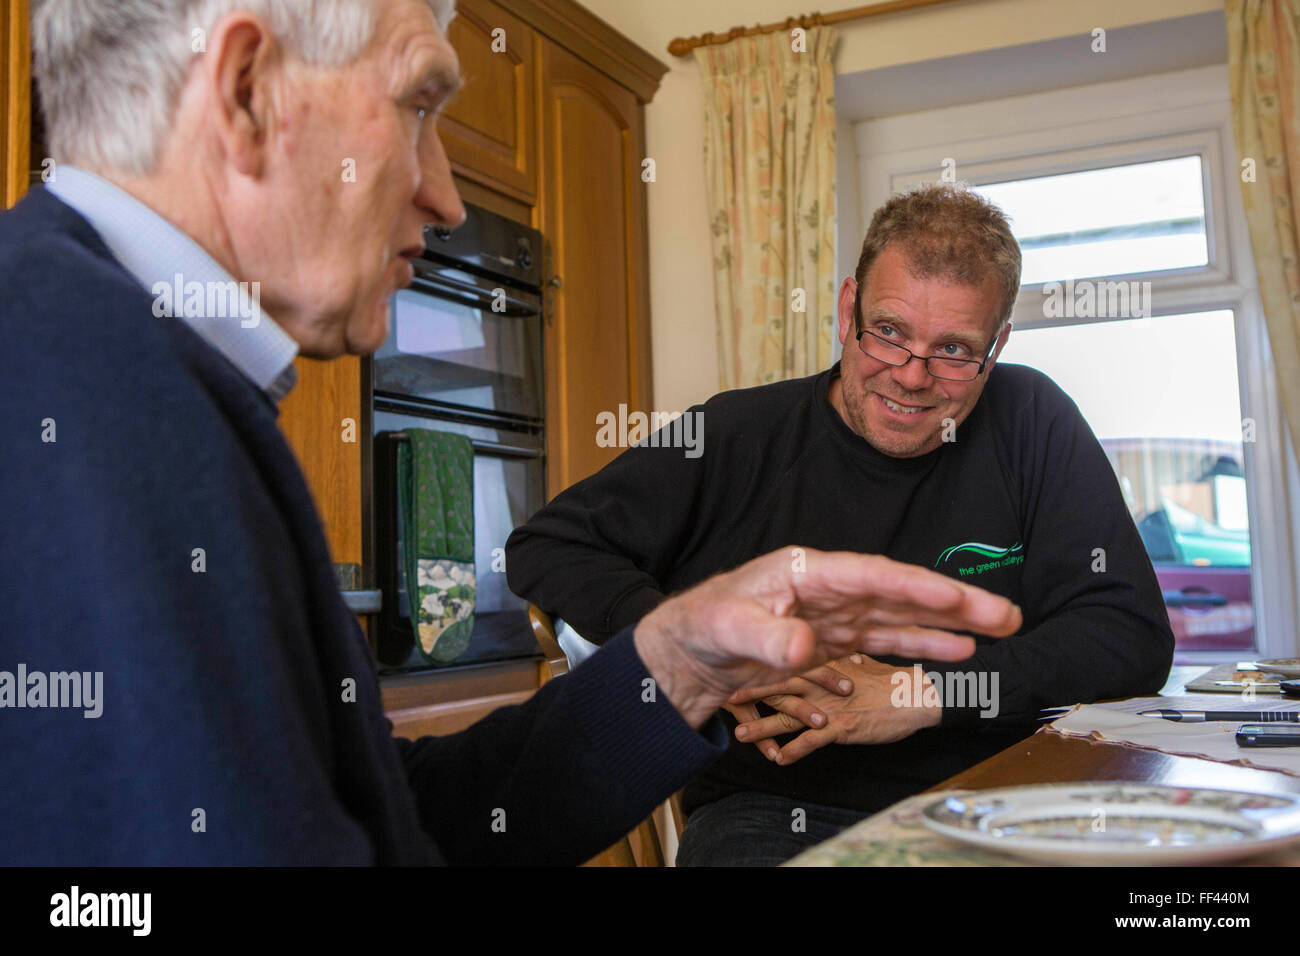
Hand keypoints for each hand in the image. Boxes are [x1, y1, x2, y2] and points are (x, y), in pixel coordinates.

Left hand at [632, 547, 1020, 728]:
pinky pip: (886, 639)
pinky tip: (956, 651)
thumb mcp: (728, 627)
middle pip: (900, 592)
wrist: (689, 651)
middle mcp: (829, 587)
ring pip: (901, 616)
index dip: (913, 586)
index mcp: (806, 571)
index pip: (870, 575)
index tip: (954, 596)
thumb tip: (805, 647)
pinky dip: (921, 644)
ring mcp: (835, 613)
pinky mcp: (834, 638)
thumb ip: (769, 637)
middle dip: (953, 603)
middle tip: (1005, 615)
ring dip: (948, 625)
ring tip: (998, 631)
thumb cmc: (703, 626)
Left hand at [727, 654, 940, 762]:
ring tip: (740, 735)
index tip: (737, 669)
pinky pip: (812, 740)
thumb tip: (836, 657)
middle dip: (751, 694)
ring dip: (764, 727)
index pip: (786, 660)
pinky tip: (781, 760)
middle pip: (779, 685)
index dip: (761, 666)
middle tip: (725, 699)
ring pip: (788, 714)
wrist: (921, 694)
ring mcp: (830, 703)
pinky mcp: (842, 725)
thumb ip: (844, 661)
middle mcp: (822, 680)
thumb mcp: (864, 663)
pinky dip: (796, 750)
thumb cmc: (895, 680)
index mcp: (824, 661)